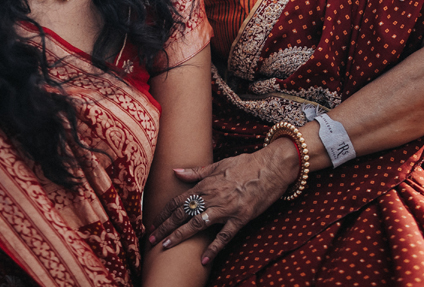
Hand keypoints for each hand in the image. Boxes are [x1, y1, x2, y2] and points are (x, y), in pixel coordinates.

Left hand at [146, 139, 297, 264]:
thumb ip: (196, 171)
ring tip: (167, 247)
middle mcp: (212, 196)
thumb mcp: (219, 164)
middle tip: (151, 240)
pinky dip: (214, 248)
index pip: (178, 200)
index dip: (163, 213)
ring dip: (180, 236)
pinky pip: (225, 236)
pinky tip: (204, 260)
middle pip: (182, 214)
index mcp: (205, 184)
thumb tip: (176, 171)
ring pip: (197, 224)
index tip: (152, 224)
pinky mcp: (241, 217)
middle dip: (165, 227)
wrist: (272, 166)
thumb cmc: (246, 164)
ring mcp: (226, 208)